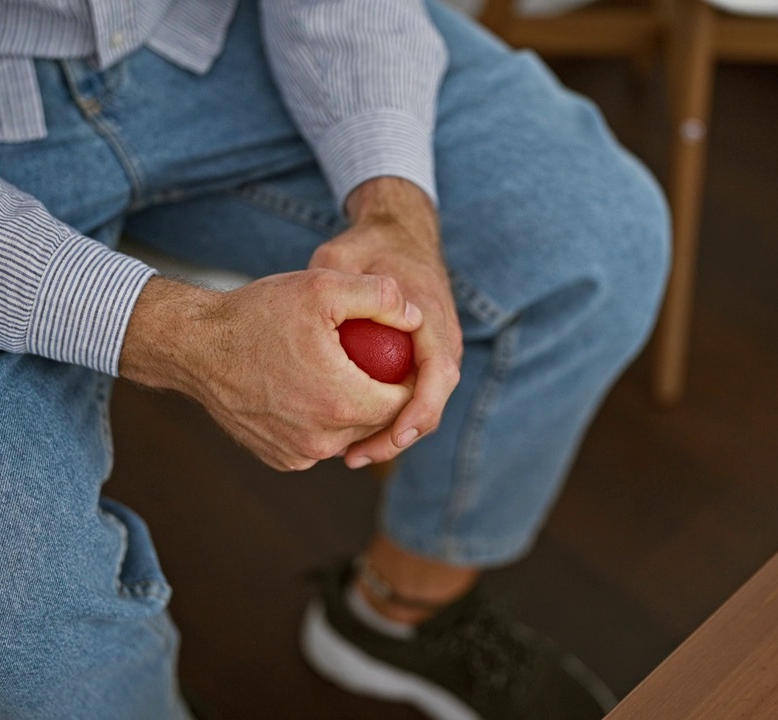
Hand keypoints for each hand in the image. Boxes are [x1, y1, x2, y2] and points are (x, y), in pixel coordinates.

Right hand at [119, 270, 423, 470]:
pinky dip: (325, 422)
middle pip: (380, 422)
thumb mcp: (322, 287)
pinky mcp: (282, 460)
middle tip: (378, 361)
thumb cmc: (257, 314)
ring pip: (352, 435)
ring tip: (348, 373)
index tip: (400, 353)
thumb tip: (417, 315)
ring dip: (356, 409)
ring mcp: (301, 456)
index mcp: (343, 403)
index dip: (410, 376)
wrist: (195, 348)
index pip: (405, 401)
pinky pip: (321, 444)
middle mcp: (324, 441)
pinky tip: (316, 391)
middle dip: (385, 394)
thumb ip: (379, 296)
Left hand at [311, 177, 461, 467]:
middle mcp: (443, 341)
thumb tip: (334, 311)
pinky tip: (351, 434)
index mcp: (433, 319)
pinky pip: (411, 397)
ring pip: (422, 407)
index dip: (418, 411)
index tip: (393, 435)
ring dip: (390, 434)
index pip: (438, 376)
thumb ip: (339, 280)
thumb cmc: (371, 244)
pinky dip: (387, 418)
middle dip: (397, 437)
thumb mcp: (345, 254)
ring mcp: (436, 353)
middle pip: (431, 404)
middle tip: (354, 457)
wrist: (401, 234)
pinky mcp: (422, 360)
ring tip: (349, 455)